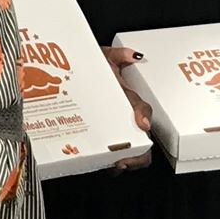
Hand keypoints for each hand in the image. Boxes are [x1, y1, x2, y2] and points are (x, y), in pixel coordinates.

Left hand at [103, 46, 153, 169]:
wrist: (75, 75)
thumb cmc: (92, 69)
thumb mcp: (105, 58)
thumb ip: (119, 54)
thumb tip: (133, 55)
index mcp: (128, 100)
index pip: (143, 110)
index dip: (144, 116)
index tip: (142, 123)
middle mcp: (125, 119)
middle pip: (144, 143)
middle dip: (139, 155)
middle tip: (124, 159)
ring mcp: (115, 132)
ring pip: (130, 155)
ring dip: (126, 163)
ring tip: (113, 165)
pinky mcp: (101, 142)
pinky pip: (109, 159)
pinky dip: (109, 165)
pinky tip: (101, 164)